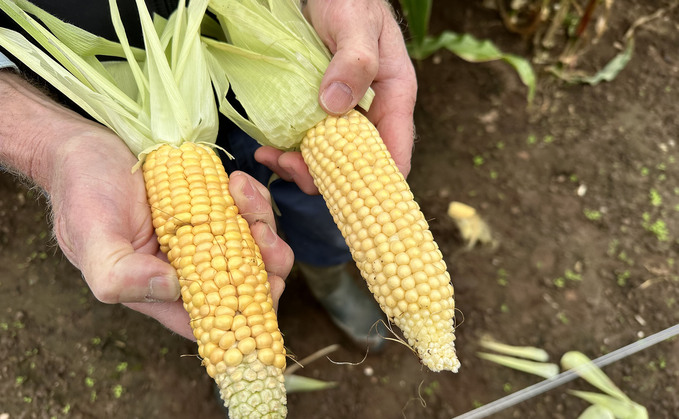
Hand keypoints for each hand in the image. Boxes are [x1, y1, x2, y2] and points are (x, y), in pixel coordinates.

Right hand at [48, 131, 291, 339]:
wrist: (85, 146)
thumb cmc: (83, 193)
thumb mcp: (93, 238)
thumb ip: (120, 275)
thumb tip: (171, 288)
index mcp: (160, 291)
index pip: (213, 320)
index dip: (247, 314)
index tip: (268, 287)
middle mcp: (187, 269)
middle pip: (246, 283)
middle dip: (268, 262)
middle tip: (261, 232)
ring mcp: (203, 237)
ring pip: (254, 246)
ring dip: (261, 222)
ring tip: (242, 191)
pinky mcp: (212, 208)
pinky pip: (247, 212)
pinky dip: (252, 199)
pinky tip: (238, 181)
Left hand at [255, 0, 417, 193]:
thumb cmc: (350, 0)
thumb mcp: (355, 24)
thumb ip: (354, 62)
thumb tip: (336, 106)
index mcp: (394, 98)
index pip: (396, 153)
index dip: (377, 184)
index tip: (346, 199)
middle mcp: (373, 114)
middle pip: (358, 166)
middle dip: (324, 177)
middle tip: (290, 166)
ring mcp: (346, 116)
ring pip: (330, 161)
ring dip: (301, 167)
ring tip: (271, 156)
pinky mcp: (322, 113)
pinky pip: (309, 143)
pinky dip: (289, 152)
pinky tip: (268, 148)